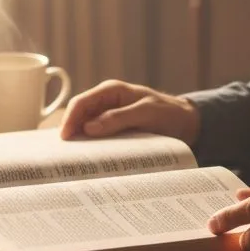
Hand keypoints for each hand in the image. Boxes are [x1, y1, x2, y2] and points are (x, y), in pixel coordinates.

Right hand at [60, 79, 200, 144]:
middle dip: (70, 132)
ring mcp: (109, 116)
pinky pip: (97, 137)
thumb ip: (119, 118)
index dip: (69, 119)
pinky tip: (88, 158)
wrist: (186, 122)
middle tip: (64, 153)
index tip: (64, 138)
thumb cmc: (168, 113)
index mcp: (111, 91)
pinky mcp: (114, 129)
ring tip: (73, 159)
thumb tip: (89, 128)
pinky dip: (92, 146)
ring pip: (86, 128)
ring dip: (80, 141)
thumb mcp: (146, 113)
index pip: (81, 103)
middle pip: (79, 116)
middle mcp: (106, 102)